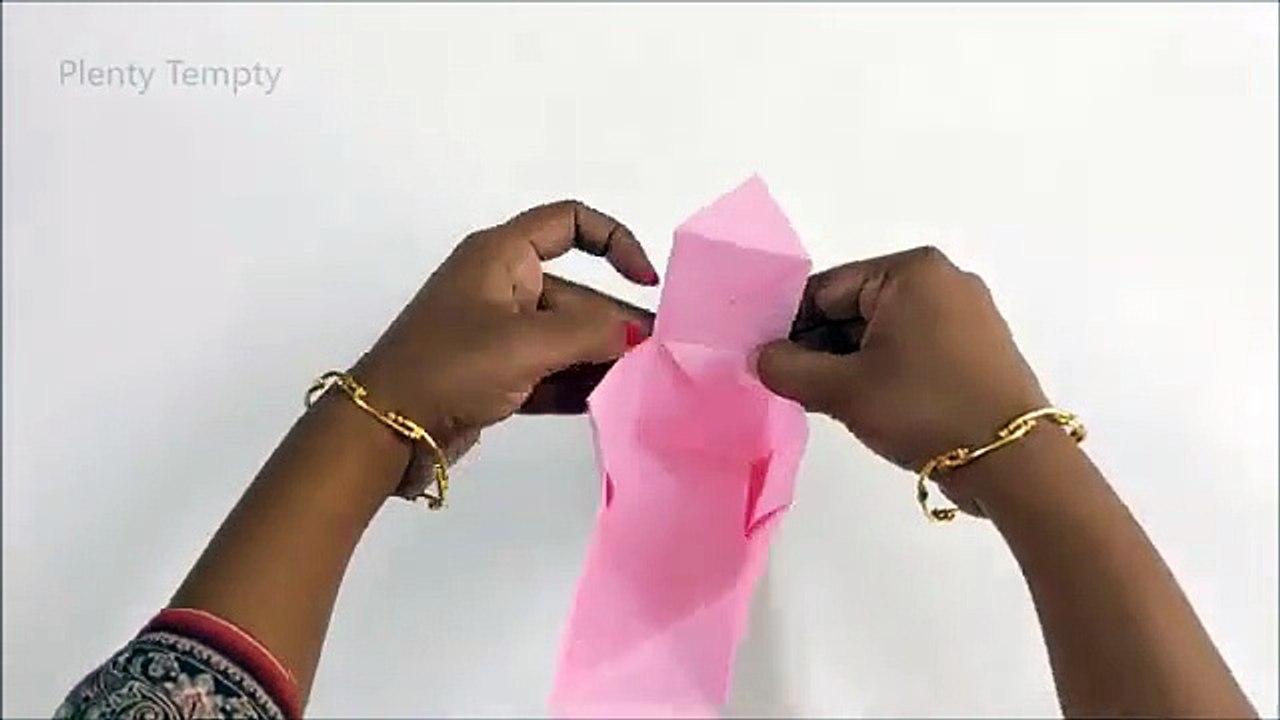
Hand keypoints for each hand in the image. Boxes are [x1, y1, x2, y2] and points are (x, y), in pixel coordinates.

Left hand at [353, 200, 657, 459]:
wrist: (385, 430)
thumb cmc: (451, 367)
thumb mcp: (527, 343)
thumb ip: (591, 334)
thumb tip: (635, 335)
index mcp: (501, 255)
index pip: (570, 222)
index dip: (614, 241)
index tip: (644, 282)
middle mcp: (501, 286)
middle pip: (576, 292)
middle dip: (616, 321)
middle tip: (660, 355)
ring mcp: (497, 334)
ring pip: (565, 337)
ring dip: (601, 357)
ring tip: (644, 383)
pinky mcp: (495, 376)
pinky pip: (549, 371)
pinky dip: (577, 384)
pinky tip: (610, 402)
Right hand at [757, 247, 1047, 509]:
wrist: (1015, 462)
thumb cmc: (925, 409)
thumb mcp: (844, 390)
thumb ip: (789, 369)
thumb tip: (762, 358)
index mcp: (911, 271)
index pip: (825, 289)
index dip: (789, 326)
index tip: (767, 363)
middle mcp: (943, 280)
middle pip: (854, 308)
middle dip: (821, 347)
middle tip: (794, 388)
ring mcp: (967, 315)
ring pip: (883, 332)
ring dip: (851, 364)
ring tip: (831, 402)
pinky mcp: (978, 350)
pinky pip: (914, 349)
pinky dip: (885, 371)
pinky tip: (870, 405)